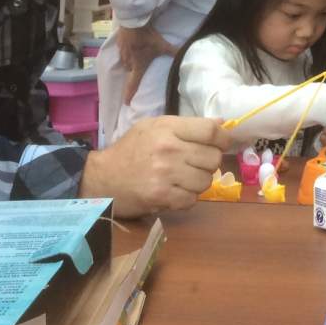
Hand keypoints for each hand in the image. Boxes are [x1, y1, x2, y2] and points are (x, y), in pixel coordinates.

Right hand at [78, 116, 230, 216]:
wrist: (101, 177)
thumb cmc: (130, 149)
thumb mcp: (155, 127)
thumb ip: (187, 125)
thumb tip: (221, 124)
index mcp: (168, 127)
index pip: (210, 131)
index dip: (223, 139)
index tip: (221, 144)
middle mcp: (168, 148)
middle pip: (212, 158)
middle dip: (209, 163)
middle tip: (197, 164)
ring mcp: (165, 173)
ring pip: (205, 181)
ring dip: (198, 183)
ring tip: (183, 179)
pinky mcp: (161, 195)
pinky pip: (192, 200)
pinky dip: (187, 199)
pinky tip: (175, 192)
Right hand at [115, 24, 176, 104]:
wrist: (133, 23)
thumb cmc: (147, 38)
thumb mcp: (161, 45)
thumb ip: (172, 51)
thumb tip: (183, 54)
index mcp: (138, 66)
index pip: (132, 84)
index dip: (129, 94)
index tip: (127, 103)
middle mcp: (129, 62)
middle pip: (130, 72)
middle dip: (134, 72)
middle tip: (139, 69)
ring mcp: (122, 53)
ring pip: (125, 62)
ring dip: (130, 62)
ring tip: (136, 57)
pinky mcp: (119, 44)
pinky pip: (122, 52)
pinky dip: (126, 51)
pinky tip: (131, 46)